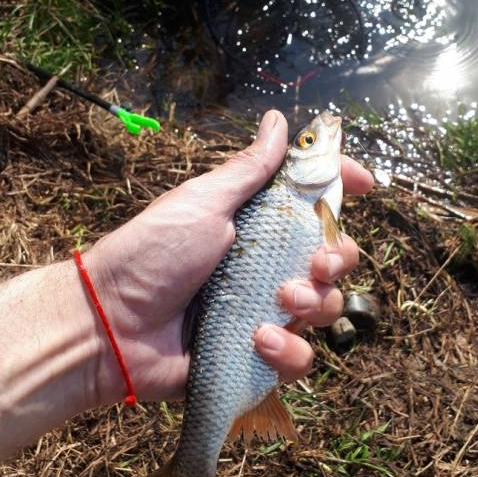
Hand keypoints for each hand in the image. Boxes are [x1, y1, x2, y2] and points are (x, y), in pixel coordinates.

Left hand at [86, 111, 372, 404]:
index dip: (344, 190)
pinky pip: (300, 356)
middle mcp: (269, 267)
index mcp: (258, 226)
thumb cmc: (152, 254)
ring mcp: (265, 311)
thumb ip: (248, 169)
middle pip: (334, 258)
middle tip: (314, 263)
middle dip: (336, 258)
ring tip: (278, 303)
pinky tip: (258, 340)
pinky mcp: (258, 356)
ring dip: (313, 303)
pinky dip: (288, 350)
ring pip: (326, 308)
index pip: (315, 204)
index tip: (365, 184)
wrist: (112, 324)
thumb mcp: (203, 203)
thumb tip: (277, 120)